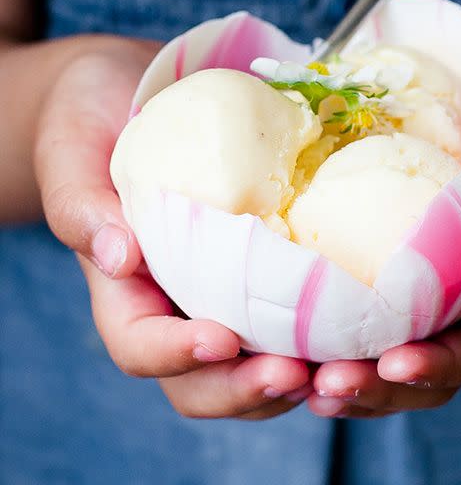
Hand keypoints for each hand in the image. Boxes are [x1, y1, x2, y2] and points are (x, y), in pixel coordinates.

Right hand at [35, 42, 311, 419]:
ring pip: (253, 368)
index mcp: (122, 290)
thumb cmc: (88, 120)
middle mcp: (173, 306)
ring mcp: (222, 295)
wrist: (128, 95)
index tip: (221, 337)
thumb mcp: (72, 152)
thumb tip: (118, 257)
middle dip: (246, 390)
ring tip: (341, 369)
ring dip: (294, 381)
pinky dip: (325, 338)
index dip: (176, 355)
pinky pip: (293, 320)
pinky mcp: (265, 271)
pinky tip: (364, 327)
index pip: (139, 346)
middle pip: (201, 384)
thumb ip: (83, 205)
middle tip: (296, 375)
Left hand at [307, 72, 460, 418]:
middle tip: (324, 386)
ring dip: (338, 376)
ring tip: (286, 377)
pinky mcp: (381, 266)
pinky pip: (350, 310)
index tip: (398, 364)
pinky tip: (273, 334)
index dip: (440, 365)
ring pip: (378, 356)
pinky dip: (316, 332)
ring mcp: (418, 292)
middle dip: (374, 388)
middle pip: (420, 372)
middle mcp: (458, 306)